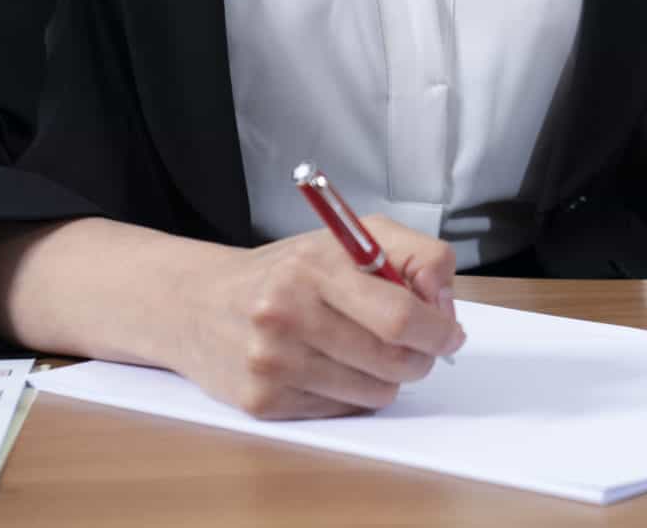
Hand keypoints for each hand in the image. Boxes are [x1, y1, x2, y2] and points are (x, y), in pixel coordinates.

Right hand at [167, 215, 465, 418]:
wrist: (197, 303)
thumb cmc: (286, 270)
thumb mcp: (350, 237)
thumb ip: (412, 256)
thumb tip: (445, 305)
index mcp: (312, 269)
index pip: (398, 316)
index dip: (438, 329)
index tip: (450, 331)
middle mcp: (286, 317)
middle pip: (392, 361)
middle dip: (421, 356)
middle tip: (419, 345)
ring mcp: (270, 365)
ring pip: (374, 392)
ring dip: (387, 376)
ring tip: (365, 350)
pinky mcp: (261, 403)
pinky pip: (342, 410)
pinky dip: (352, 393)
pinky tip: (330, 366)